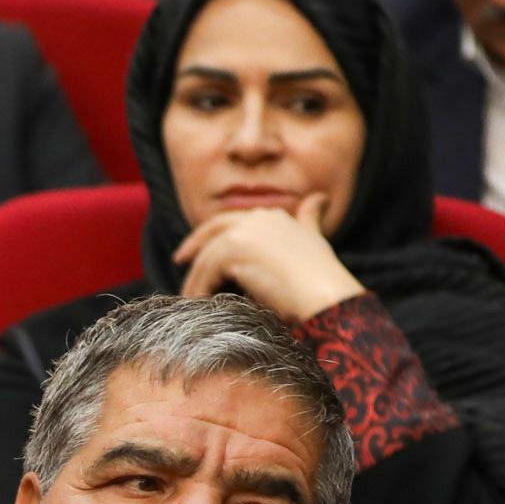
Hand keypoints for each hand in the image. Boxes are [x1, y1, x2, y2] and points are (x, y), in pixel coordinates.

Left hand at [170, 193, 365, 319]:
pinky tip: (198, 306)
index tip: (197, 248)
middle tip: (179, 261)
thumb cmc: (321, 279)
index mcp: (274, 216)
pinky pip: (205, 273)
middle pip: (213, 230)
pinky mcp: (232, 250)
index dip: (212, 234)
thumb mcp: (314, 240)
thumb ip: (309, 219)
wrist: (325, 296)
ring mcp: (244, 232)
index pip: (232, 221)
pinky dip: (199, 289)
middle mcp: (258, 218)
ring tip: (190, 299)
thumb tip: (320, 197)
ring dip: (195, 279)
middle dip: (194, 245)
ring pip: (207, 256)